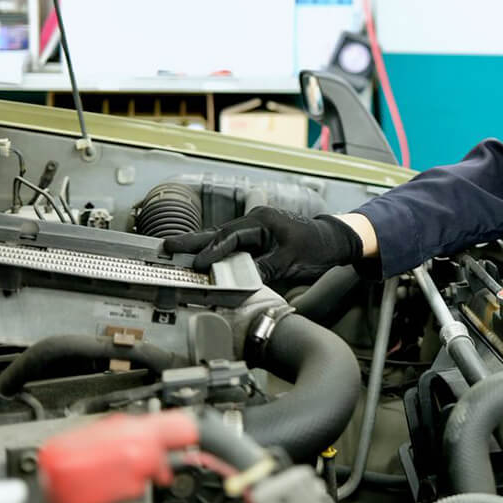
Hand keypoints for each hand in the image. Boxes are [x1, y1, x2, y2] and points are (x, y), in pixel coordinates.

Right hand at [162, 207, 362, 283]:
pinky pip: (233, 244)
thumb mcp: (290, 262)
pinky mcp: (258, 238)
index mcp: (261, 222)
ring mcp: (256, 229)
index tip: (195, 265)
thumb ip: (263, 270)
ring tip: (176, 250)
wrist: (336, 240)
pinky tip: (204, 258)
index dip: (211, 252)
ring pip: (223, 238)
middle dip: (192, 241)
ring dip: (201, 246)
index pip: (229, 238)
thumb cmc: (317, 248)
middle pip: (218, 233)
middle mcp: (255, 221)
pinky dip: (217, 251)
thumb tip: (239, 281)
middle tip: (167, 246)